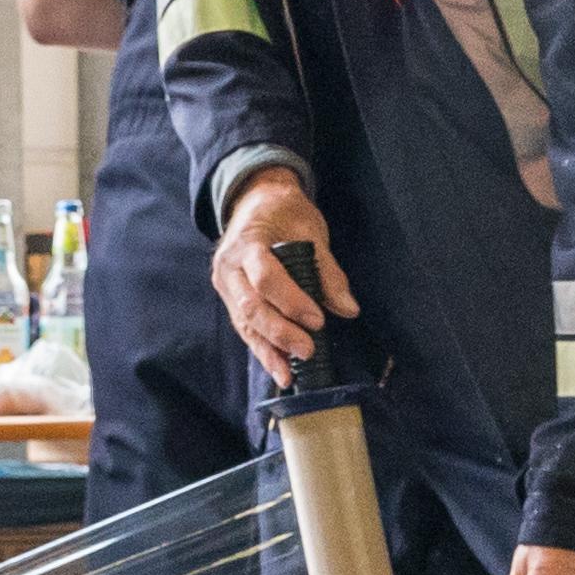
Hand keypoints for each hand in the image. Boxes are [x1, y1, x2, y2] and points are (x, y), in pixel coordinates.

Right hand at [213, 170, 351, 382]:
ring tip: (289, 374)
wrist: (255, 200)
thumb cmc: (284, 212)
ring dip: (269, 350)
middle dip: (280, 332)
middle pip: (250, 306)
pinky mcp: (230, 300)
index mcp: (247, 243)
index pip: (266, 278)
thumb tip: (348, 309)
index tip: (317, 319)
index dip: (291, 302)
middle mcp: (229, 267)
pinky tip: (279, 369)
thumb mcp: (310, 230)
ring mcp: (226, 285)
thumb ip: (327, 271)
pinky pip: (245, 329)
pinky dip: (263, 350)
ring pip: (245, 323)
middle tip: (308, 349)